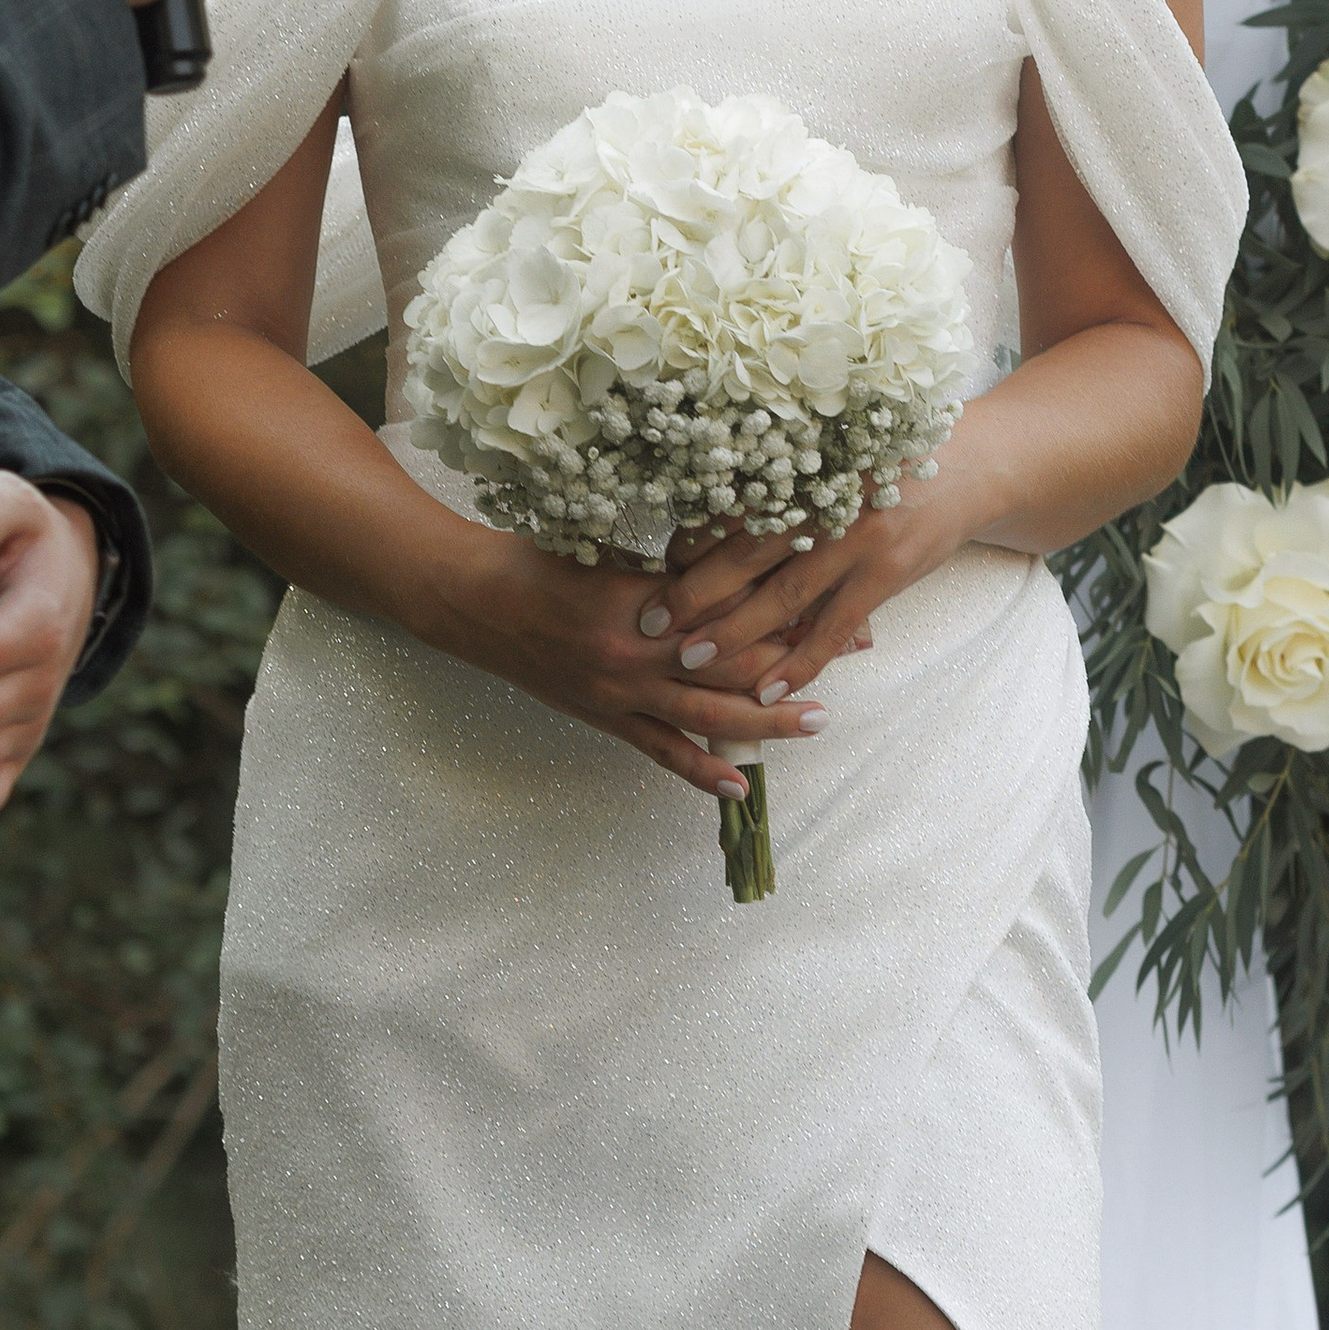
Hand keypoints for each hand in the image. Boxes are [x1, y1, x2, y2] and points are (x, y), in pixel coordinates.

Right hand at [430, 529, 828, 802]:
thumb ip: (670, 559)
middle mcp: (638, 653)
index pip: (731, 603)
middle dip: (797, 655)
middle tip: (857, 644)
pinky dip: (701, 772)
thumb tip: (737, 543)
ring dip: (767, 722)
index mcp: (642, 600)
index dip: (786, 599)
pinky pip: (660, 752)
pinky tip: (741, 786)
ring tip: (817, 720)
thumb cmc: (536, 560)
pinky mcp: (605, 718)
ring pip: (708, 716)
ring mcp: (621, 694)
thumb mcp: (606, 543)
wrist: (472, 603)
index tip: (836, 587)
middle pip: (734, 662)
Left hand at [645, 467, 984, 716]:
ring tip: (690, 659)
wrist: (969, 466)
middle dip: (692, 592)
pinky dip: (801, 660)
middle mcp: (822, 501)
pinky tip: (771, 688)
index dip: (687, 544)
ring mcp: (856, 538)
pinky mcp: (888, 571)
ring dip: (733, 632)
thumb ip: (783, 494)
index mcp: (801, 470)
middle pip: (743, 554)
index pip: (728, 512)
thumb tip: (709, 535)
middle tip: (649, 622)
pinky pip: (834, 626)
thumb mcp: (831, 463)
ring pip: (782, 594)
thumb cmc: (887, 465)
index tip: (654, 571)